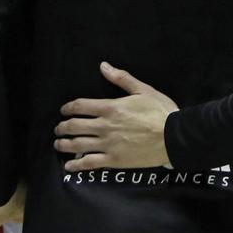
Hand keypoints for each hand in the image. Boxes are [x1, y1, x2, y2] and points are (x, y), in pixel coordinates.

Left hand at [56, 62, 177, 171]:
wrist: (173, 137)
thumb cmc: (160, 111)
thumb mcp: (143, 90)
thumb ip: (121, 78)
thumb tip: (103, 66)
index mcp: (111, 108)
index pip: (80, 106)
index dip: (68, 108)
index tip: (64, 110)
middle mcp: (104, 126)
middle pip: (74, 126)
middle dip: (62, 127)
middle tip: (58, 128)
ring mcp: (108, 145)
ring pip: (77, 145)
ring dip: (64, 144)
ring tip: (59, 144)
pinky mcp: (113, 160)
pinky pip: (89, 163)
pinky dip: (76, 165)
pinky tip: (69, 166)